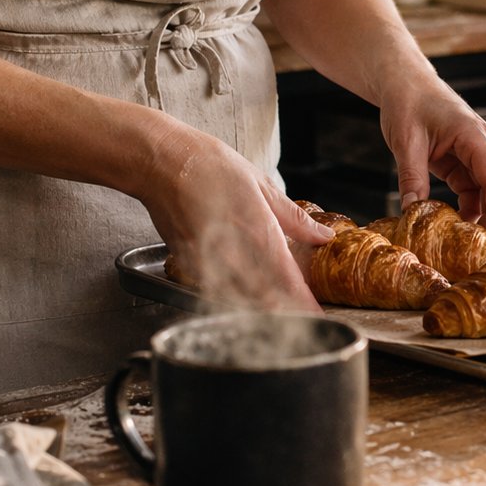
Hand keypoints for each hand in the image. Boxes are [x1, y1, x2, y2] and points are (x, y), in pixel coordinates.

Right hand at [135, 121, 330, 310]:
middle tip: (301, 323)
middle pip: (263, 296)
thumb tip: (323, 237)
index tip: (316, 316)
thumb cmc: (211, 167)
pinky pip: (212, 290)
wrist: (161, 162)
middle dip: (283, 313)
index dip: (302, 302)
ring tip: (274, 317)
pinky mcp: (186, 264)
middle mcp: (233, 251)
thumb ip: (294, 218)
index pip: (287, 278)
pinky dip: (229, 299)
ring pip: (238, 298)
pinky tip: (240, 302)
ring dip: (257, 310)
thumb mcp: (262, 185)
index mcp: (258, 229)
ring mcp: (207, 261)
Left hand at [379, 75, 485, 242]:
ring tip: (476, 250)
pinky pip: (478, 193)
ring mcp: (481, 156)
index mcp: (476, 137)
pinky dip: (474, 212)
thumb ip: (411, 178)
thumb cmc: (408, 103)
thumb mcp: (405, 141)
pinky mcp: (470, 164)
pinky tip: (461, 231)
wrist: (407, 84)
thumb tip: (411, 213)